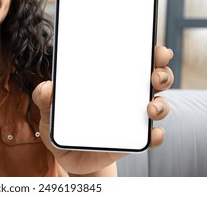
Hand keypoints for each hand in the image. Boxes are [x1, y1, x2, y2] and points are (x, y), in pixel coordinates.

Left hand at [32, 45, 173, 174]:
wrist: (69, 158)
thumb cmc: (62, 128)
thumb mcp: (49, 111)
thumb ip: (44, 98)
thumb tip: (48, 87)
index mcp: (109, 80)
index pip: (132, 60)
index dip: (148, 51)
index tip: (154, 48)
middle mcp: (127, 95)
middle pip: (154, 78)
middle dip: (162, 72)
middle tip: (155, 75)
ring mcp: (133, 118)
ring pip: (159, 104)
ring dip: (161, 104)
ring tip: (150, 108)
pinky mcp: (135, 140)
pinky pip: (152, 137)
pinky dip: (155, 135)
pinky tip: (152, 134)